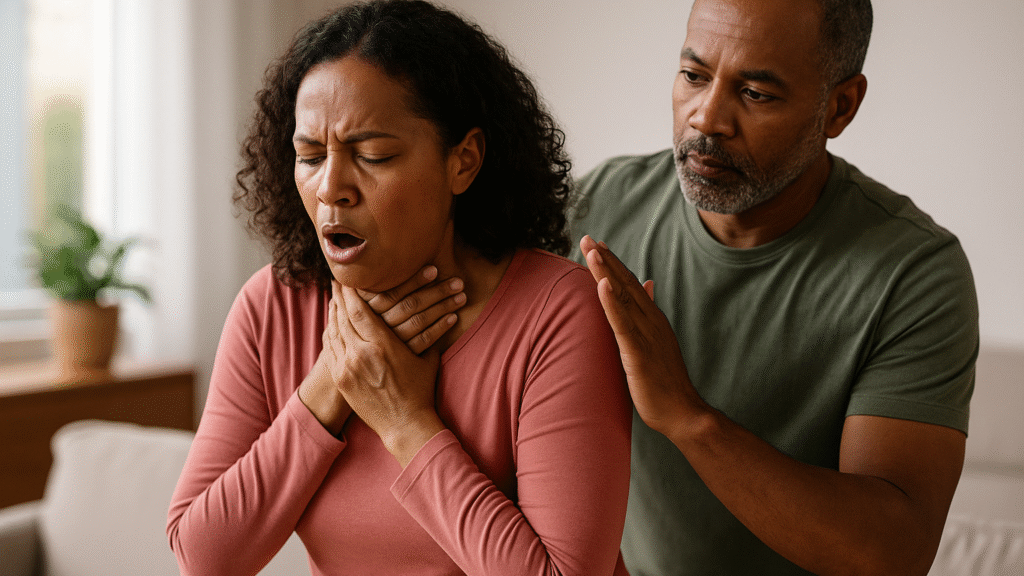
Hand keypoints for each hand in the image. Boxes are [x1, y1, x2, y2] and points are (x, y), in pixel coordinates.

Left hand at [300, 265, 463, 434]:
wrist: (405, 425)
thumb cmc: (420, 390)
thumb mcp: (426, 358)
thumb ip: (424, 333)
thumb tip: (438, 311)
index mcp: (382, 345)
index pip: (359, 310)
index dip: (350, 292)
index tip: (347, 278)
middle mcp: (360, 353)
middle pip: (343, 317)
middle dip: (338, 298)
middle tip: (335, 282)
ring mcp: (347, 368)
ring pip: (334, 333)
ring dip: (332, 315)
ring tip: (333, 301)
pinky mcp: (341, 380)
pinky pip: (331, 350)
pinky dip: (331, 334)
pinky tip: (333, 326)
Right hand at [357, 265, 465, 353]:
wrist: (362, 361)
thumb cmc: (365, 321)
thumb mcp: (357, 302)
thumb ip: (368, 285)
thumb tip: (385, 248)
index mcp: (365, 309)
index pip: (392, 293)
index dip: (415, 281)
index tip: (435, 269)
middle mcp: (376, 326)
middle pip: (410, 306)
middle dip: (437, 292)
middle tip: (458, 282)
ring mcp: (389, 343)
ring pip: (419, 322)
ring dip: (443, 307)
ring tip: (461, 297)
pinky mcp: (402, 356)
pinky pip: (424, 341)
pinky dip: (440, 328)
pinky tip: (453, 317)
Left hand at [579, 235, 707, 438]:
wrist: (684, 413)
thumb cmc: (666, 383)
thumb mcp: (656, 342)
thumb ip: (648, 314)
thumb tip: (647, 284)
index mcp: (653, 320)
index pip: (630, 284)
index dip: (613, 263)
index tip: (597, 245)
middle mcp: (651, 321)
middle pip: (625, 283)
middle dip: (605, 260)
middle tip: (587, 238)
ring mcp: (646, 335)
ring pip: (623, 297)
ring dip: (606, 272)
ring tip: (592, 250)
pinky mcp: (639, 352)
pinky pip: (622, 323)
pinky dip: (612, 302)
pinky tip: (602, 284)